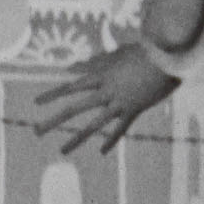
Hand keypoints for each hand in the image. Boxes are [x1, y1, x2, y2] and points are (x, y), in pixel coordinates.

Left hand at [26, 33, 175, 160]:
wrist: (167, 58)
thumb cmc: (143, 52)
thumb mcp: (116, 54)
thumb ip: (93, 62)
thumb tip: (71, 68)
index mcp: (100, 75)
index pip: (70, 87)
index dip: (52, 94)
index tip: (36, 103)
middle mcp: (106, 91)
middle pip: (74, 108)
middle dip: (53, 120)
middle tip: (36, 131)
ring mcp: (119, 102)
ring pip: (94, 124)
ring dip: (76, 138)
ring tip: (62, 151)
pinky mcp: (134, 109)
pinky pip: (120, 128)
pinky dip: (111, 139)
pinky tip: (101, 152)